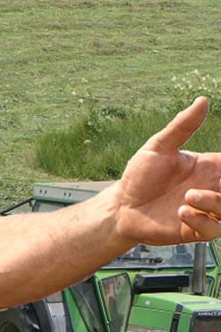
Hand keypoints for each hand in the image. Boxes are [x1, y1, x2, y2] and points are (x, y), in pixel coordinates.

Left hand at [112, 97, 220, 243]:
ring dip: (216, 203)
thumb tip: (202, 101)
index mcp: (210, 168)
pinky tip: (182, 212)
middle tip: (218, 183)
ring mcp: (207, 211)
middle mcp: (213, 189)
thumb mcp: (159, 147)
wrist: (121, 206)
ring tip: (188, 196)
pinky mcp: (196, 230)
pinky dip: (203, 221)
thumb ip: (183, 126)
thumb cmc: (141, 175)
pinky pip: (215, 230)